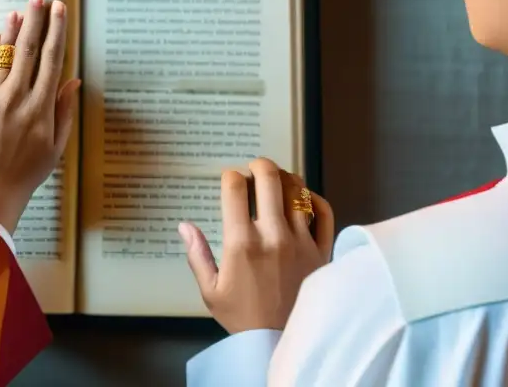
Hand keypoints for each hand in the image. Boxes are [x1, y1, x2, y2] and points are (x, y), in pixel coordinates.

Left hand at [0, 0, 79, 233]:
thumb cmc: (26, 175)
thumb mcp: (56, 147)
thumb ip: (65, 111)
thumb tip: (73, 80)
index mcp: (41, 110)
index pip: (53, 60)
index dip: (57, 31)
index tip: (60, 9)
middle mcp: (15, 100)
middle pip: (29, 50)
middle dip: (36, 19)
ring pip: (4, 55)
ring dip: (14, 29)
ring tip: (21, 8)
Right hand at [180, 158, 333, 333]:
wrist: (280, 342)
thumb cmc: (244, 318)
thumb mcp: (211, 290)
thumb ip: (197, 254)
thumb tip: (184, 226)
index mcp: (242, 243)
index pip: (235, 187)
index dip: (230, 176)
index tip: (230, 181)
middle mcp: (273, 236)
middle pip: (269, 177)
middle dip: (258, 165)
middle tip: (254, 169)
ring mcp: (301, 241)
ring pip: (298, 189)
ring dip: (285, 178)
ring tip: (277, 182)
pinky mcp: (321, 251)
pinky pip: (323, 211)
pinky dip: (314, 198)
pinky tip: (303, 200)